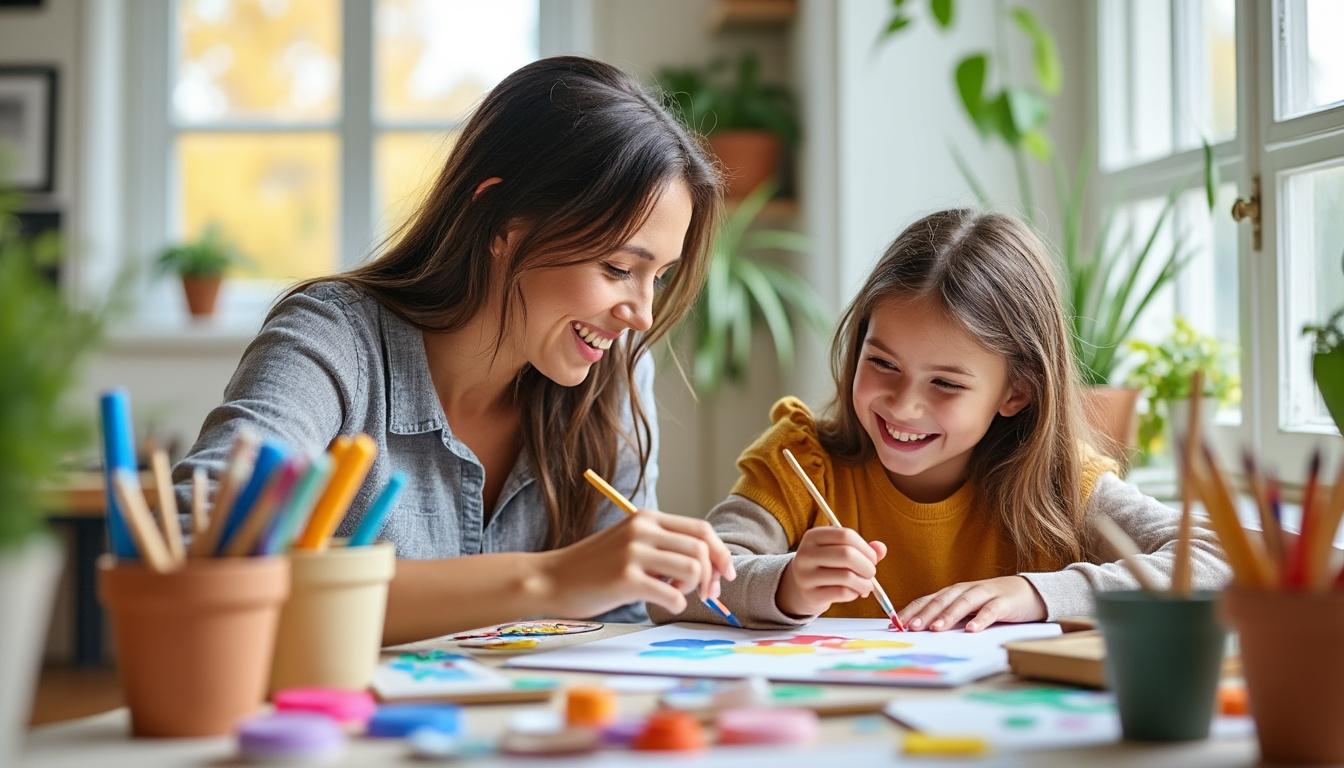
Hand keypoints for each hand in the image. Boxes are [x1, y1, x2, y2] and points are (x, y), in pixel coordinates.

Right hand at [537, 510, 735, 617]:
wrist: (550, 580)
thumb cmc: (593, 569)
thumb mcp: (629, 544)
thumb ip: (662, 547)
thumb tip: (708, 566)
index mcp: (646, 518)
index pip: (701, 529)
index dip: (720, 553)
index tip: (724, 574)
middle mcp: (642, 529)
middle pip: (702, 549)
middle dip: (712, 575)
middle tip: (705, 595)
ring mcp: (633, 553)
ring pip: (693, 569)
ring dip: (692, 589)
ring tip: (672, 594)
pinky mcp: (625, 579)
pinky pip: (673, 596)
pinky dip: (675, 605)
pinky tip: (661, 604)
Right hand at [776, 527, 887, 616]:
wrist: (800, 587)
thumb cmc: (827, 565)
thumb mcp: (840, 551)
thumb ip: (862, 548)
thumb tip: (881, 548)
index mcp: (813, 536)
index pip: (846, 535)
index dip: (866, 548)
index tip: (873, 559)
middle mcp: (806, 553)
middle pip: (847, 554)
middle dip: (867, 566)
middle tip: (871, 574)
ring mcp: (805, 575)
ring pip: (847, 576)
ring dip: (865, 584)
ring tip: (866, 586)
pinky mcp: (810, 594)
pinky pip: (842, 593)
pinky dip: (854, 594)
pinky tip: (854, 593)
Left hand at [897, 576, 1045, 631]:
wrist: (1029, 592)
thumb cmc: (992, 603)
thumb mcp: (967, 609)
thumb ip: (949, 616)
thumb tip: (920, 631)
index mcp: (954, 593)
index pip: (928, 600)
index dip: (911, 611)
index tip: (895, 624)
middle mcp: (966, 590)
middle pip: (942, 600)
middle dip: (925, 614)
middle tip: (912, 627)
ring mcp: (985, 594)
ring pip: (963, 603)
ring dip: (949, 615)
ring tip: (936, 629)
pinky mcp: (1004, 602)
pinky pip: (991, 610)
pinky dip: (981, 619)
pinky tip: (972, 630)